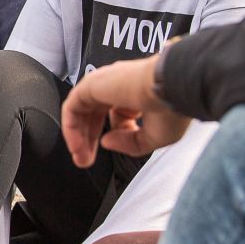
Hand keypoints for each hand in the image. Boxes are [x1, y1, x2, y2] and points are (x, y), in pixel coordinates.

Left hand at [61, 56, 191, 167]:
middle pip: (94, 113)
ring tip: (80, 157)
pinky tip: (77, 146)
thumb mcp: (155, 137)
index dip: (113, 136)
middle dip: (88, 139)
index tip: (110, 151)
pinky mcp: (92, 84)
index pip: (116, 114)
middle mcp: (118, 85)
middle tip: (84, 160)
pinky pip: (72, 107)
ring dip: (77, 136)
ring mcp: (104, 83)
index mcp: (136, 92)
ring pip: (80, 110)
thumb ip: (130, 143)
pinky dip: (70, 128)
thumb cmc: (173, 109)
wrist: (173, 89)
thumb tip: (105, 142)